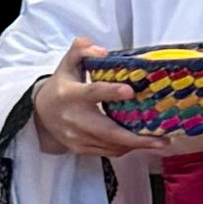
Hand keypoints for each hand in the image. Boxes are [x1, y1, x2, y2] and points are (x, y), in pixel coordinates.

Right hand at [29, 40, 162, 157]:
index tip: (130, 91)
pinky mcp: (81, 149)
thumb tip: (102, 51)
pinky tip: (142, 143)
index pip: (91, 93)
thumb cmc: (61, 86)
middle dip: (136, 138)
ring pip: (111, 145)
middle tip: (162, 139)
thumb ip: (81, 51)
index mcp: (70, 94)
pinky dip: (126, 148)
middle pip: (107, 131)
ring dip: (137, 145)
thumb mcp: (68, 64)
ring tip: (161, 141)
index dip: (110, 92)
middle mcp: (74, 119)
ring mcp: (77, 137)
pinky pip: (108, 152)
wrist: (40, 115)